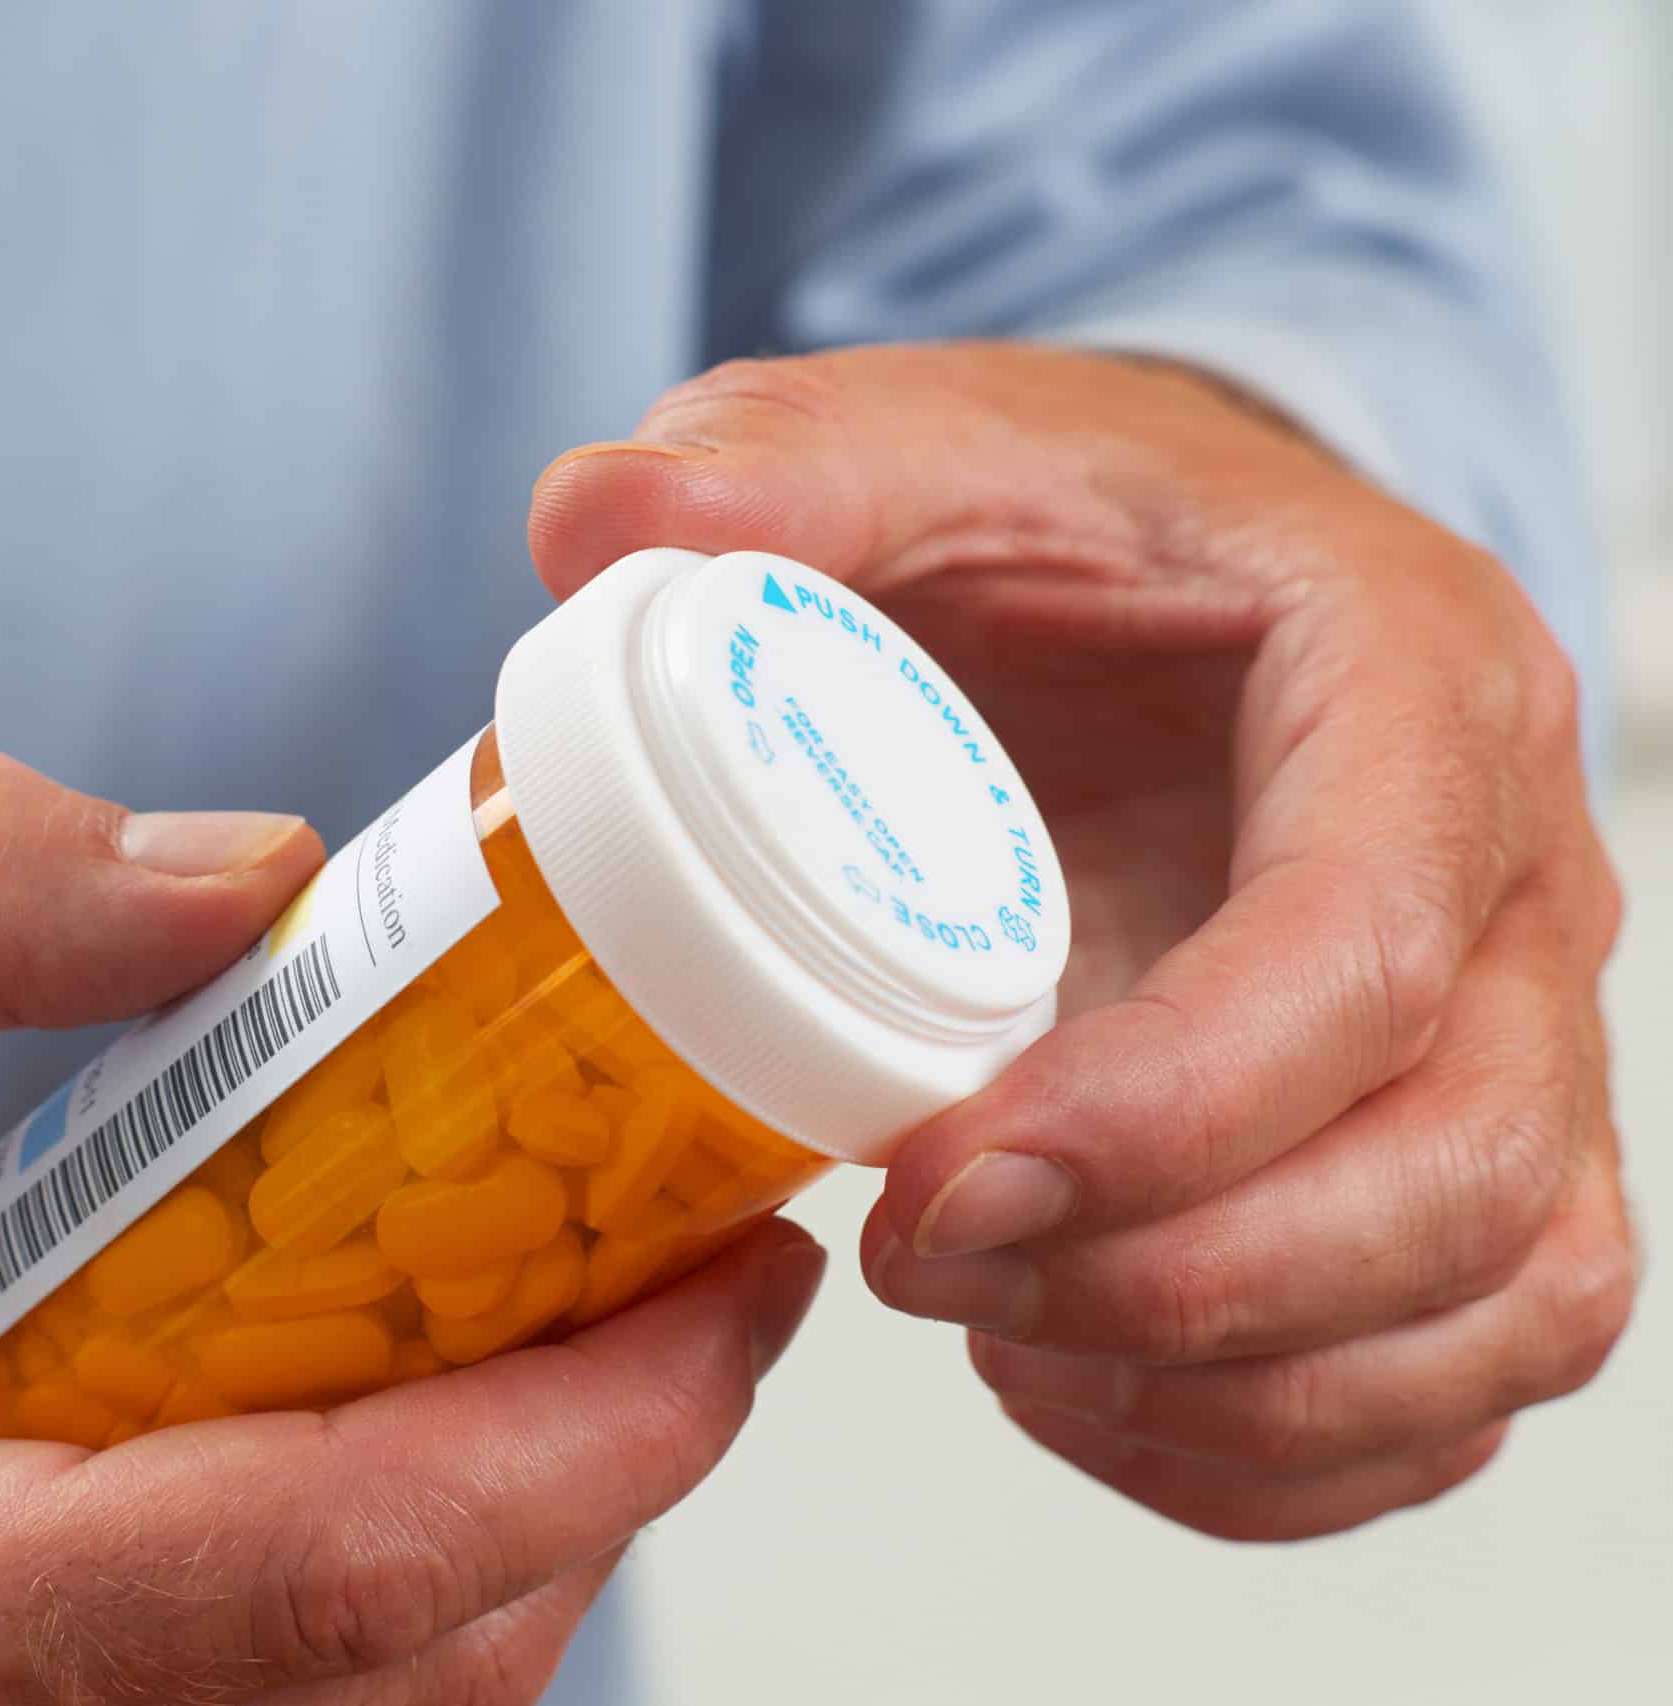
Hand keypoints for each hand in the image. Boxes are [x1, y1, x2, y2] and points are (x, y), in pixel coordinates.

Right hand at [0, 744, 824, 1702]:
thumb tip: (258, 881)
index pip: (311, 1572)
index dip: (574, 1436)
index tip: (735, 1281)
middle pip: (425, 1654)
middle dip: (609, 1448)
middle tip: (690, 1234)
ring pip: (419, 1702)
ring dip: (550, 1504)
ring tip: (585, 1296)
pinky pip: (352, 1703)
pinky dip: (453, 1559)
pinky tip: (445, 1402)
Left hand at [528, 343, 1632, 1540]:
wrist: (1158, 584)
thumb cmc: (1057, 524)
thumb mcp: (909, 447)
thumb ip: (769, 467)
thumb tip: (596, 521)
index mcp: (1410, 681)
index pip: (1364, 942)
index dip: (1165, 1104)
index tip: (934, 1172)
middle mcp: (1512, 876)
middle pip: (1461, 1165)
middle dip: (1186, 1280)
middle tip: (925, 1270)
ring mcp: (1513, 1031)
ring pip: (1500, 1302)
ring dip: (1242, 1388)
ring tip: (998, 1343)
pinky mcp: (1466, 1152)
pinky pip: (1462, 1371)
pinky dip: (1280, 1443)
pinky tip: (1075, 1383)